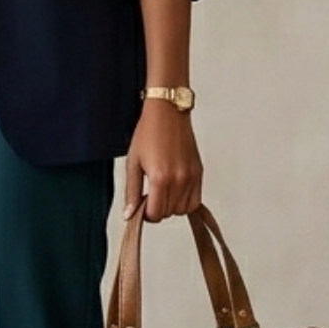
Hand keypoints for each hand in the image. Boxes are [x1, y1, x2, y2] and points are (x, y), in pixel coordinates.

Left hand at [124, 100, 202, 222]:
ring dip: (171, 206)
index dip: (145, 213)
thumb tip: (129, 214)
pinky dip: (185, 201)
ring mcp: (191, 177)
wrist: (168, 112)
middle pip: (168, 213)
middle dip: (157, 208)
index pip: (155, 214)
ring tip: (162, 191)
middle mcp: (179, 180)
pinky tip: (175, 190)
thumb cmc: (149, 132)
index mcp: (160, 179)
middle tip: (149, 194)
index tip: (141, 204)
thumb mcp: (133, 162)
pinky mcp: (199, 173)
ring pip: (183, 210)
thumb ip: (132, 192)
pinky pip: (196, 200)